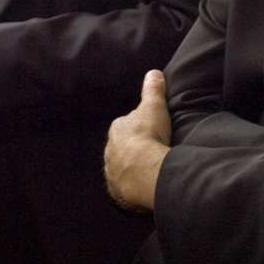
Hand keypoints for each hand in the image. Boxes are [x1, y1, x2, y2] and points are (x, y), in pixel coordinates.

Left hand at [104, 70, 171, 211]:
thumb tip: (154, 72)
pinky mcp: (117, 191)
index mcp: (117, 129)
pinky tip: (144, 186)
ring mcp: (112, 172)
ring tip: (149, 170)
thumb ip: (153, 89)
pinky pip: (125, 187)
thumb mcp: (154, 106)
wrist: (143, 170)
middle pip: (122, 148)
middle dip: (133, 148)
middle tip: (152, 150)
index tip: (151, 130)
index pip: (126, 126)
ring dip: (132, 168)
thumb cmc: (148, 135)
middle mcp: (109, 151)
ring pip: (122, 167)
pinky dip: (132, 186)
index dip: (139, 127)